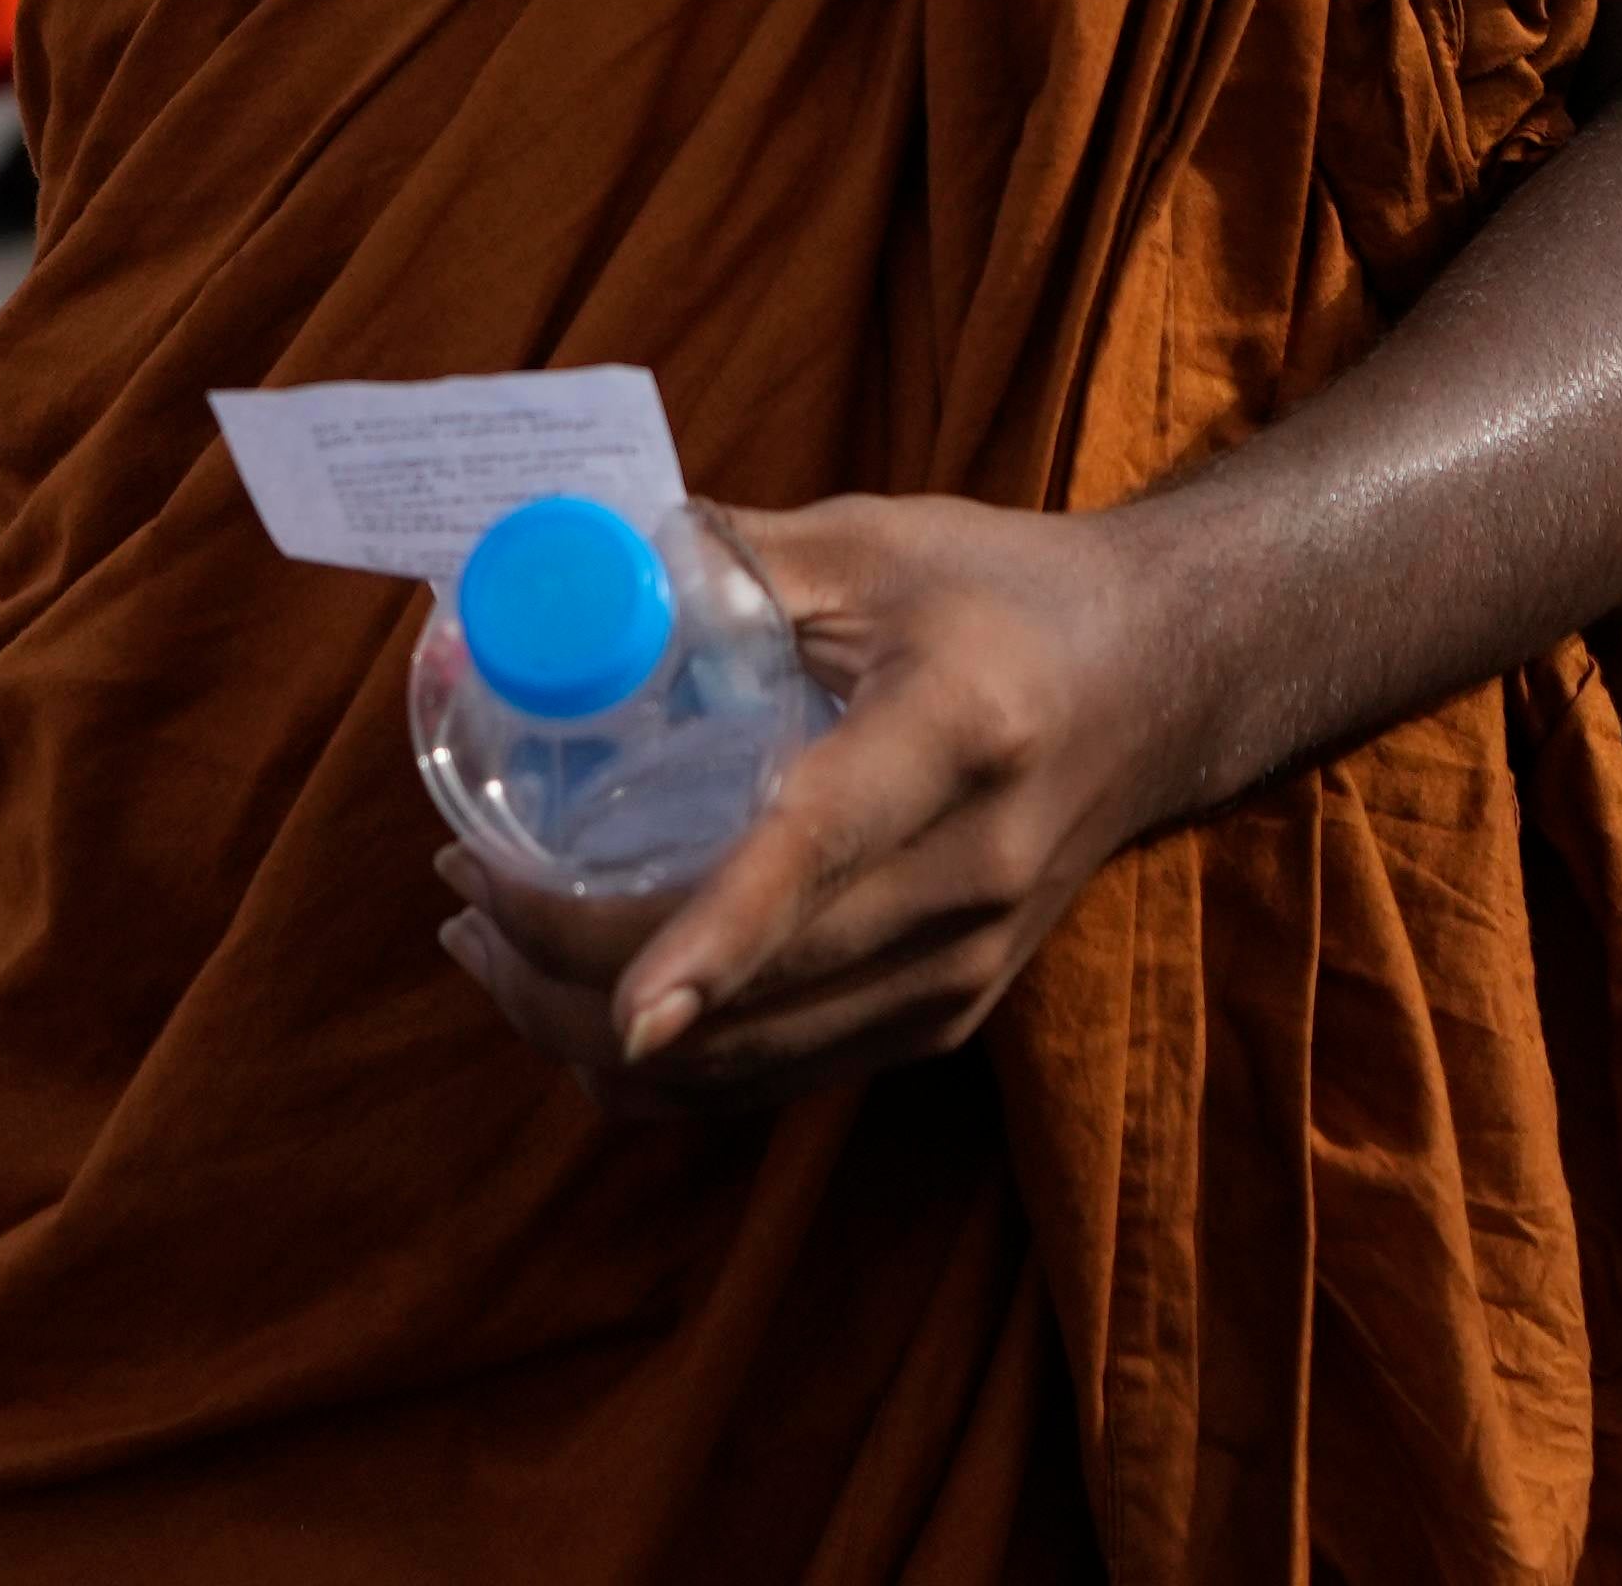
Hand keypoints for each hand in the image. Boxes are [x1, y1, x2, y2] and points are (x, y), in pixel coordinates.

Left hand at [439, 492, 1197, 1102]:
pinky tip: (579, 994)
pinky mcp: (942, 1021)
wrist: (1159, 684)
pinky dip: (664, 1059)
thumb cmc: (1006, 592)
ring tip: (485, 941)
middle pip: (755, 984)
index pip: (822, 853)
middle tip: (461, 886)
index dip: (718, 938)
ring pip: (749, 1062)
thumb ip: (725, 559)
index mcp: (958, 734)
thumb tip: (562, 571)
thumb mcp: (877, 542)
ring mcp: (961, 971)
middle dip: (574, 964)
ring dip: (592, 1026)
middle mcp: (971, 877)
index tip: (628, 1011)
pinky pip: (775, 1079)